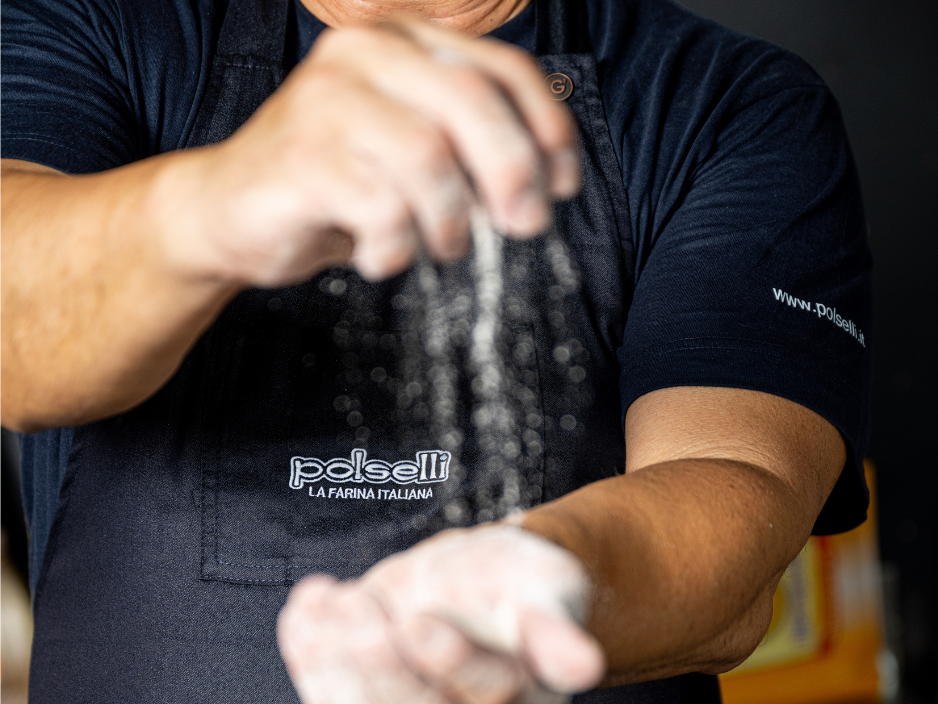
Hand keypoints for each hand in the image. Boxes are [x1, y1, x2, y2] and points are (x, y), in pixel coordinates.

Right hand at [170, 16, 580, 285]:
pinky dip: (396, 250)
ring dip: (449, 223)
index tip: (564, 184)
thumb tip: (542, 188)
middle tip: (525, 226)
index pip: (500, 68)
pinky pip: (381, 209)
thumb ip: (464, 149)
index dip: (547, 128)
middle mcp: (362, 57)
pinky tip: (381, 257)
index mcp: (399, 45)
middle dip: (513, 173)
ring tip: (438, 248)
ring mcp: (326, 102)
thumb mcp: (406, 154)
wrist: (229, 212)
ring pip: (428, 159)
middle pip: (471, 103)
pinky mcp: (301, 157)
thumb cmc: (333, 186)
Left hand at [277, 526, 604, 703]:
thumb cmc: (516, 581)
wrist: (473, 578)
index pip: (487, 696)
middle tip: (359, 604)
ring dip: (335, 660)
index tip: (419, 619)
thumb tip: (583, 667)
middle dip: (381, 659)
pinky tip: (310, 603)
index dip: (449, 662)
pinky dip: (306, 653)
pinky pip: (326, 701)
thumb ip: (556, 626)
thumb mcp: (548, 585)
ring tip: (332, 598)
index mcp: (526, 701)